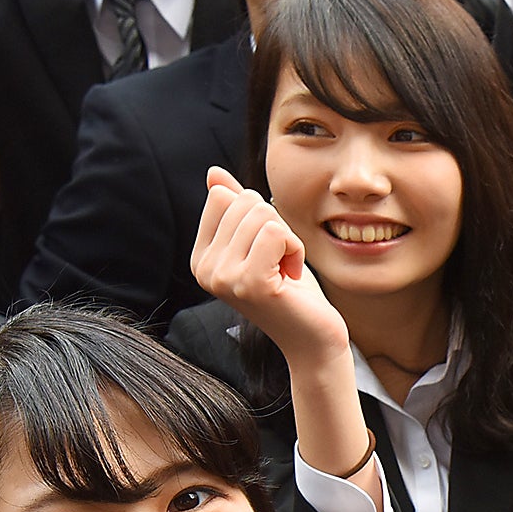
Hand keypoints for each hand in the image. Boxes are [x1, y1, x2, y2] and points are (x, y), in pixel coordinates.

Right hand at [190, 167, 349, 369]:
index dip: (257, 215)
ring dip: (288, 240)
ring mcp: (223, 278)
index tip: (266, 251)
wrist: (312, 338)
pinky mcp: (249, 283)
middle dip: (275, 226)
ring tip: (285, 271)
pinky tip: (292, 275)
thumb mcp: (261, 242)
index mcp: (200, 257)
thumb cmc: (290, 290)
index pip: (222, 196)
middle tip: (279, 264)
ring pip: (262, 215)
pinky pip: (276, 232)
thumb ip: (235, 209)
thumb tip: (213, 173)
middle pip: (244, 202)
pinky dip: (295, 248)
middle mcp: (203, 269)